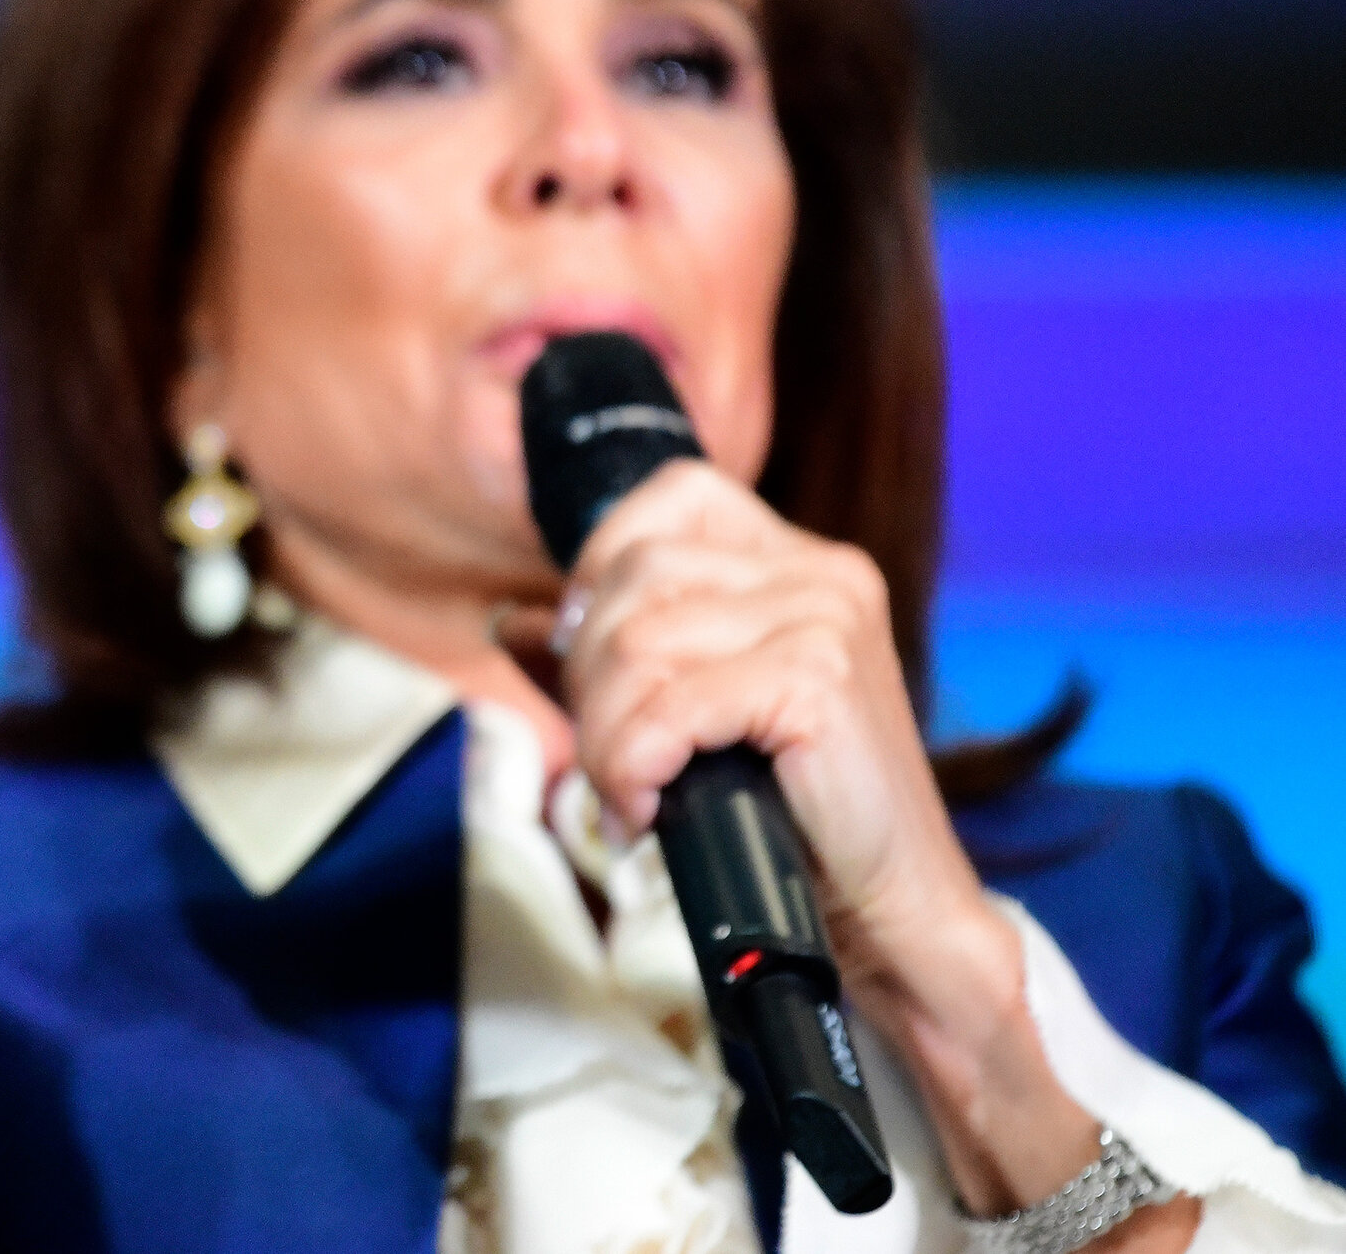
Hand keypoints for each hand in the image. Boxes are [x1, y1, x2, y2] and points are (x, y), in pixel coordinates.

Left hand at [557, 458, 977, 976]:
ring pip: (640, 642)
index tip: (588, 654)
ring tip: (631, 792)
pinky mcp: (819, 682)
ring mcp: (826, 620)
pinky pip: (672, 707)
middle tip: (612, 756)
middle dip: (593, 673)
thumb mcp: (698, 714)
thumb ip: (618, 661)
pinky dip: (634, 764)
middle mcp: (822, 573)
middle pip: (636, 575)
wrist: (893, 912)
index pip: (674, 495)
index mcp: (801, 563)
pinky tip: (647, 809)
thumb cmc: (795, 816)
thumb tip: (513, 622)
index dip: (604, 564)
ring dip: (608, 734)